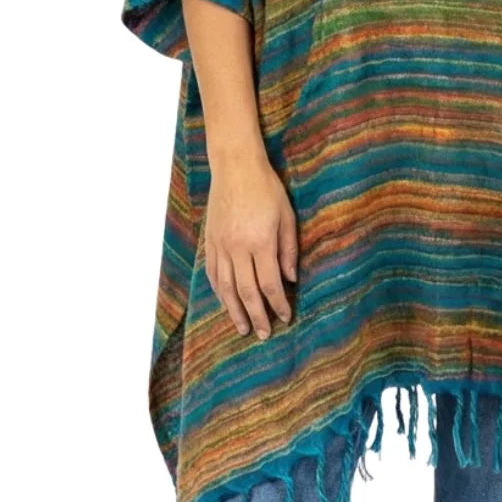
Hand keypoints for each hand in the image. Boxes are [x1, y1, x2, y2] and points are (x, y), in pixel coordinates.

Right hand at [203, 155, 298, 340]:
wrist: (236, 167)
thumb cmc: (266, 189)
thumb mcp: (286, 216)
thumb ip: (288, 249)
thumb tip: (291, 279)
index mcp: (261, 242)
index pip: (270, 283)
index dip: (278, 304)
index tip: (285, 317)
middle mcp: (238, 248)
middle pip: (247, 291)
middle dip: (257, 315)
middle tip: (263, 334)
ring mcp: (221, 245)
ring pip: (227, 287)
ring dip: (235, 311)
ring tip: (243, 328)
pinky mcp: (210, 241)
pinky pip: (213, 273)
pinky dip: (219, 291)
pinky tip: (226, 302)